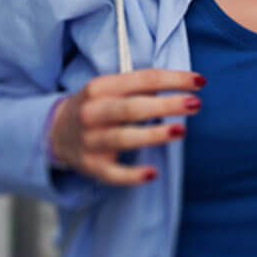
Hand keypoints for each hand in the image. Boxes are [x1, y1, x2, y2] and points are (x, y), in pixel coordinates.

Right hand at [50, 68, 203, 185]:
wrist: (56, 131)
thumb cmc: (97, 106)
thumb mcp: (110, 88)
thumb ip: (140, 87)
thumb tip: (179, 87)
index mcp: (101, 87)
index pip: (142, 79)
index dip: (173, 79)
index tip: (200, 82)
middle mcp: (93, 112)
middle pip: (132, 108)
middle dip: (165, 105)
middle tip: (195, 104)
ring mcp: (90, 140)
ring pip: (123, 138)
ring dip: (153, 135)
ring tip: (181, 130)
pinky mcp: (91, 166)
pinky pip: (112, 174)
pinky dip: (132, 176)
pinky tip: (153, 174)